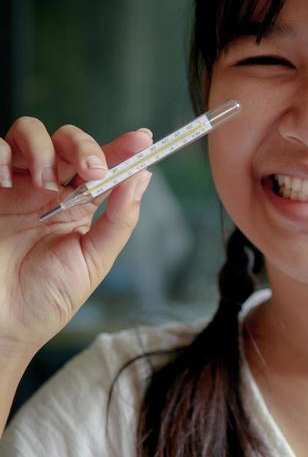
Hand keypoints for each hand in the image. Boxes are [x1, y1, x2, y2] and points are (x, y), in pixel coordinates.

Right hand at [0, 117, 152, 356]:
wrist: (4, 323)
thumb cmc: (46, 299)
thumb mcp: (93, 261)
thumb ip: (118, 220)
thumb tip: (141, 178)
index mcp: (78, 206)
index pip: (104, 165)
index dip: (123, 147)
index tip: (143, 139)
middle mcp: (48, 190)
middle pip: (68, 141)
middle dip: (84, 146)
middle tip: (91, 170)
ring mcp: (16, 186)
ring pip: (30, 133)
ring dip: (43, 148)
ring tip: (45, 183)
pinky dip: (1, 155)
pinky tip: (7, 180)